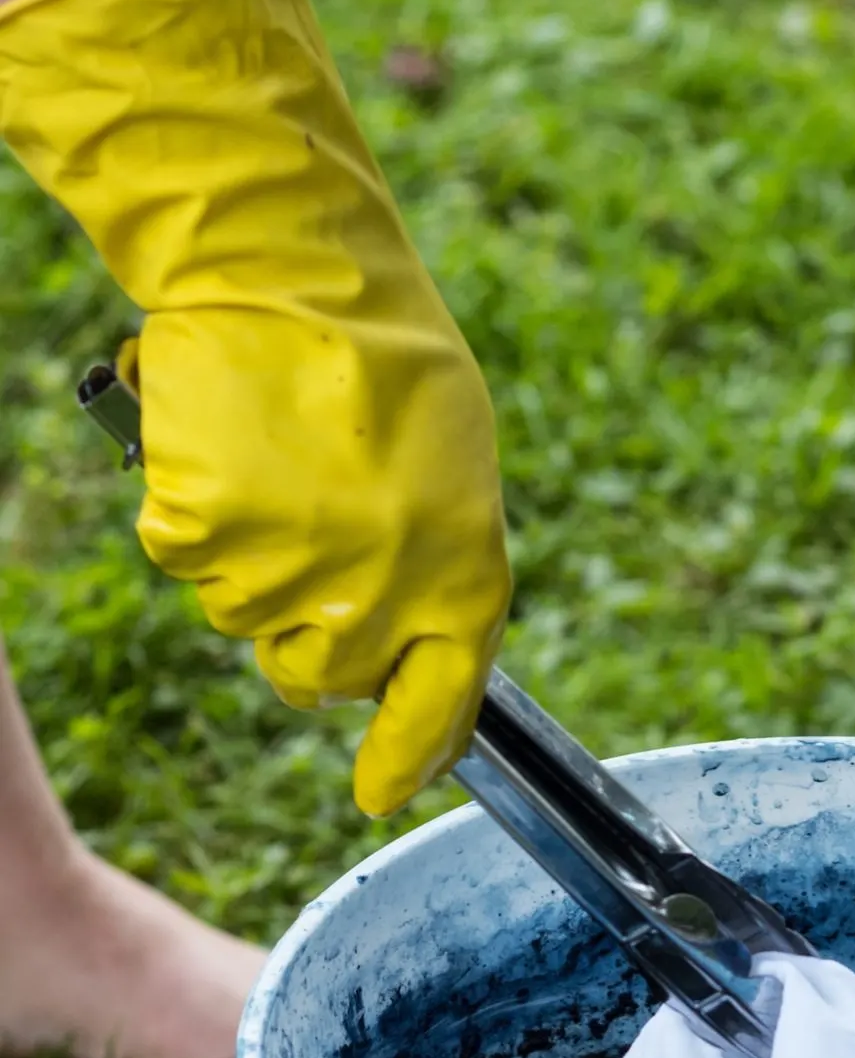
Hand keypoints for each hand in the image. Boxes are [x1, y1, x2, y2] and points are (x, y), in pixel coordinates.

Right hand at [0, 0, 510, 814]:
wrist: (287, 269)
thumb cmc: (384, 360)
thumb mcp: (456, 470)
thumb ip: (441, 567)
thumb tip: (409, 641)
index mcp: (461, 573)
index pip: (440, 702)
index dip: (409, 753)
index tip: (377, 789)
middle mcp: (376, 592)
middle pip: (322, 674)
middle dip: (314, 631)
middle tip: (313, 536)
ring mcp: (283, 571)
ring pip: (248, 616)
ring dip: (256, 561)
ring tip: (279, 461)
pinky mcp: (201, 535)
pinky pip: (191, 559)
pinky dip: (199, 515)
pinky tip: (230, 450)